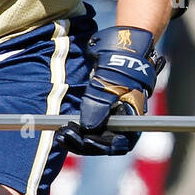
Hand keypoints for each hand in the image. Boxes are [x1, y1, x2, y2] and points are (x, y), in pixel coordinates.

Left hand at [56, 26, 163, 156]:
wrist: (119, 48)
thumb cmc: (121, 65)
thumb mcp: (110, 83)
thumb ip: (99, 105)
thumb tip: (87, 127)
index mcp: (133, 119)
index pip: (118, 144)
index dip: (100, 146)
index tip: (84, 140)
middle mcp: (123, 123)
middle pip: (103, 143)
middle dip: (83, 142)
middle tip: (64, 135)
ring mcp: (112, 118)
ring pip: (94, 136)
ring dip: (78, 137)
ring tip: (61, 133)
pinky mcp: (101, 112)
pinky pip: (89, 127)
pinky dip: (78, 128)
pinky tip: (64, 126)